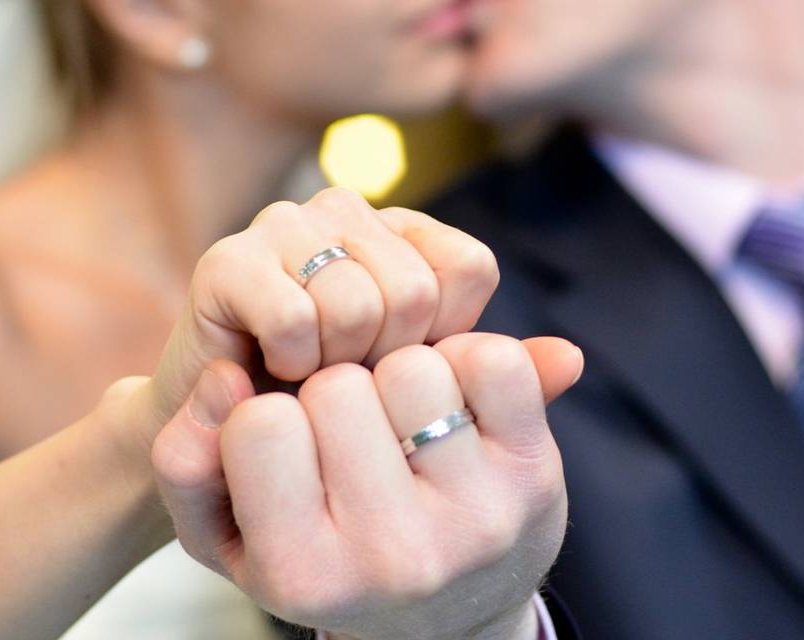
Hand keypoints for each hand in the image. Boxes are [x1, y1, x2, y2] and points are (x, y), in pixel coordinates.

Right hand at [142, 186, 500, 431]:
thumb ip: (499, 384)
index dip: (440, 339)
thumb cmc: (335, 420)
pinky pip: (295, 317)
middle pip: (417, 288)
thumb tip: (574, 360)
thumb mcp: (427, 402)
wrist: (233, 443)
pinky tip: (272, 369)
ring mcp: (286, 225)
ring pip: (361, 302)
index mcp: (401, 232)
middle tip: (345, 381)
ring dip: (335, 369)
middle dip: (384, 362)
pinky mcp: (229, 259)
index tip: (395, 371)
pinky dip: (290, 364)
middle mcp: (346, 212)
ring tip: (308, 376)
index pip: (468, 267)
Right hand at [153, 333, 582, 639]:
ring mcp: (474, 516)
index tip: (291, 443)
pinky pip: (493, 361)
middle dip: (333, 392)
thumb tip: (223, 375)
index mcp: (305, 574)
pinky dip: (468, 361)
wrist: (451, 616)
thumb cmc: (329, 560)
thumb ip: (188, 461)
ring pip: (411, 365)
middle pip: (336, 386)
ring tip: (401, 424)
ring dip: (398, 375)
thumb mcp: (232, 538)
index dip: (269, 414)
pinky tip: (455, 405)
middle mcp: (394, 555)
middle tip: (352, 434)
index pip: (260, 425)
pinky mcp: (534, 477)